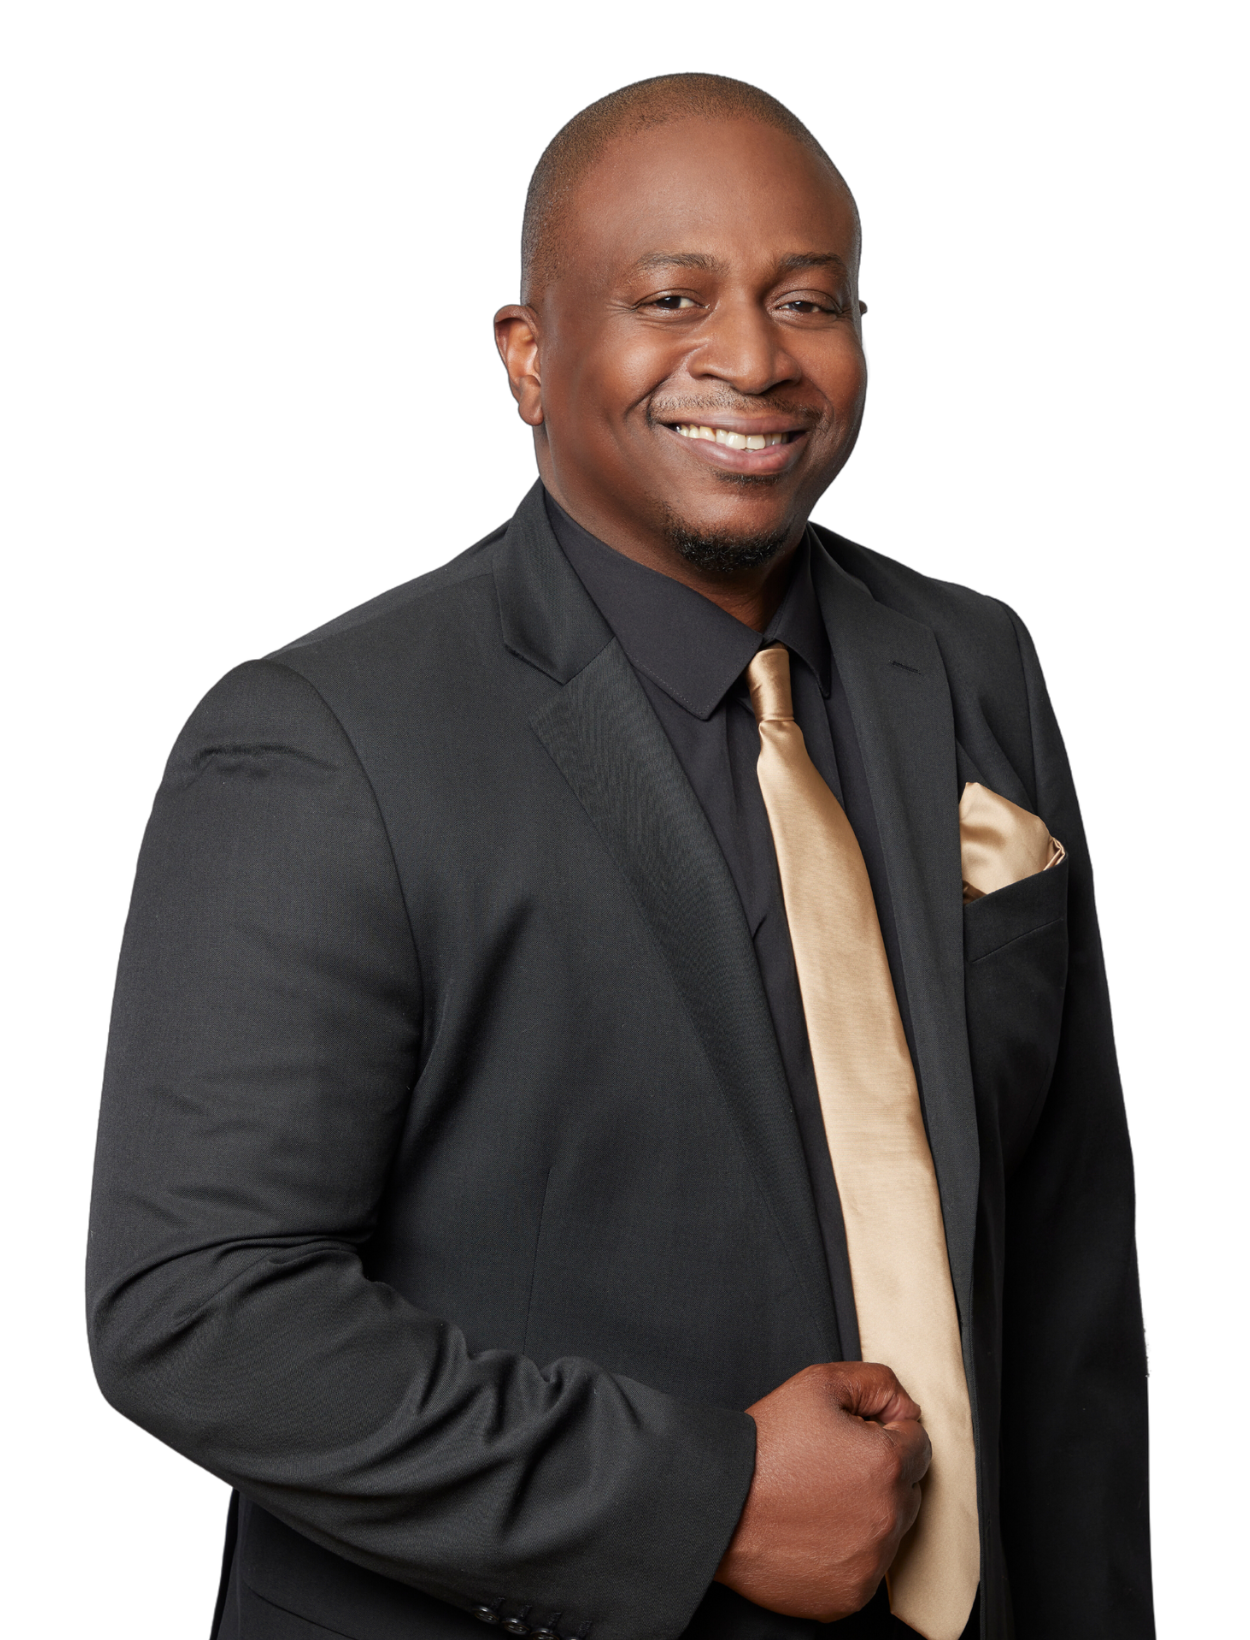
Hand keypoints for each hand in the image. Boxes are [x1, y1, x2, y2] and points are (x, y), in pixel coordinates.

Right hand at [714, 1361, 930, 1621]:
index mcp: (887, 1464)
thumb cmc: (763, 1446)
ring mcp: (871, 1561)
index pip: (918, 1442)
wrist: (716, 1505)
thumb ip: (873, 1382)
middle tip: (831, 1465)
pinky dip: (850, 1551)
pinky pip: (868, 1569)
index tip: (852, 1435)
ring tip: (818, 1498)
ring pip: (890, 1529)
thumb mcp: (817, 1384)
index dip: (885, 1430)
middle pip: (907, 1487)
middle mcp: (887, 1517)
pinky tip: (815, 1530)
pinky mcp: (851, 1594)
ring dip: (867, 1511)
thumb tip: (903, 1404)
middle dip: (880, 1471)